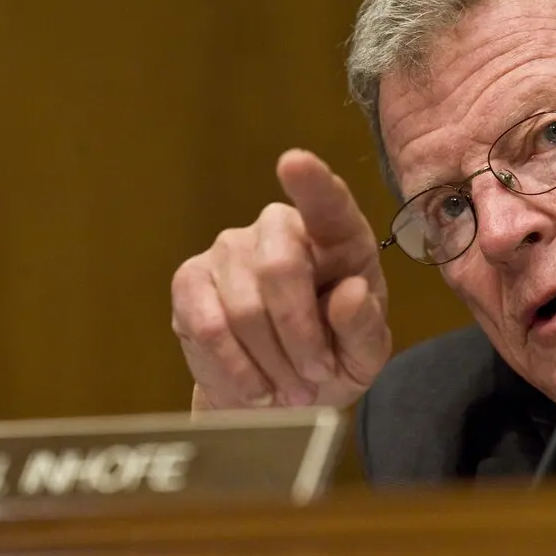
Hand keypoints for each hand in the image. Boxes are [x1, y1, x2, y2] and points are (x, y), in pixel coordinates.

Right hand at [171, 149, 390, 409]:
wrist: (280, 393)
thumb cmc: (334, 357)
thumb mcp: (365, 354)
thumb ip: (364, 326)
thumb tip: (350, 293)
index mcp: (337, 237)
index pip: (327, 202)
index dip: (311, 183)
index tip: (294, 162)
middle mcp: (280, 229)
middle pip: (280, 268)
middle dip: (300, 336)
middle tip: (315, 377)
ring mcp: (230, 249)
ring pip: (244, 308)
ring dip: (272, 362)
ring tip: (291, 390)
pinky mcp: (190, 281)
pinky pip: (208, 326)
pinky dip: (236, 368)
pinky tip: (256, 388)